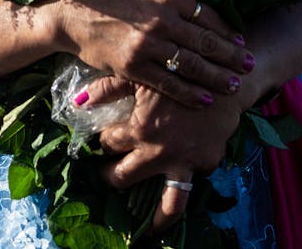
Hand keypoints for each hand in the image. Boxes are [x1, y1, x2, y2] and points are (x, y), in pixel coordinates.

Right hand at [50, 0, 253, 105]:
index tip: (240, 40)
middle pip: (206, 43)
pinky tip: (204, 99)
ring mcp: (148, 46)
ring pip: (192, 65)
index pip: (207, 15)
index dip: (226, 30)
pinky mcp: (134, 67)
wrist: (71, 11)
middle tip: (249, 65)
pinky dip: (189, 93)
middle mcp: (162, 21)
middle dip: (231, 57)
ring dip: (217, 77)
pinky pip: (168, 83)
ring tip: (234, 86)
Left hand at [94, 79, 242, 232]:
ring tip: (146, 230)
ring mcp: (185, 162)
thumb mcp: (140, 75)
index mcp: (140, 129)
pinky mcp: (207, 163)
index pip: (108, 145)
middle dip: (110, 177)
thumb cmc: (177, 71)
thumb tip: (79, 100)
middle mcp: (159, 153)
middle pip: (123, 178)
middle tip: (106, 176)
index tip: (103, 139)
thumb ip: (108, 88)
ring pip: (168, 206)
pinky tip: (177, 181)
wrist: (222, 76)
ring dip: (155, 221)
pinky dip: (184, 182)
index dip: (103, 141)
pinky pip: (193, 181)